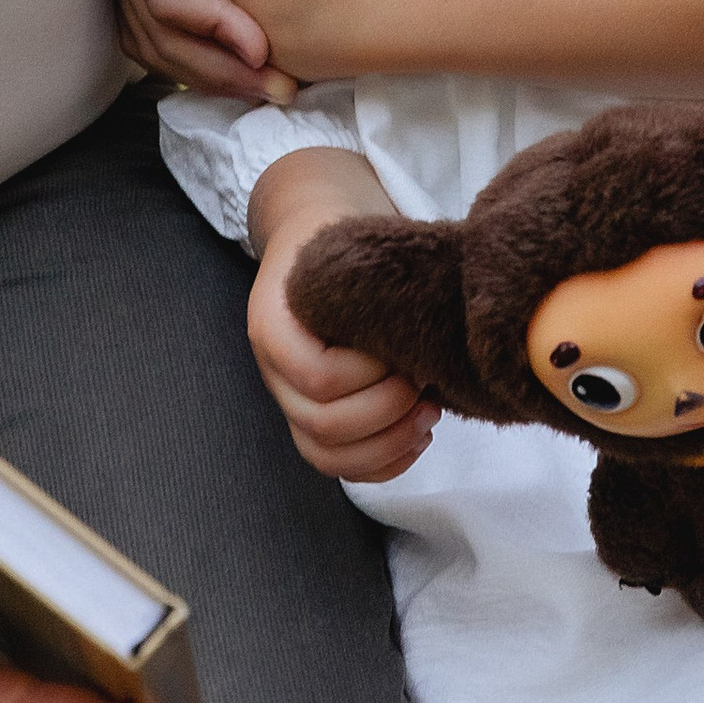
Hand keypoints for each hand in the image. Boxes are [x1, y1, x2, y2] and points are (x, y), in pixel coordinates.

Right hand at [107, 0, 293, 100]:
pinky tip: (230, 65)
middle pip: (158, 33)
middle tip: (278, 88)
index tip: (264, 48)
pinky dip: (188, 57)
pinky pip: (150, 29)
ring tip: (263, 87)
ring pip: (150, 39)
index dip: (214, 32)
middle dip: (217, 68)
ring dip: (205, 72)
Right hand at [245, 152, 436, 484]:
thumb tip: (427, 332)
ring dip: (389, 442)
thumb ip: (373, 290)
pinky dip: (384, 463)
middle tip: (425, 383)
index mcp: (274, 324)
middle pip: (322, 424)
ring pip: (327, 455)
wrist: (314, 237)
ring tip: (429, 413)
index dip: (371, 374)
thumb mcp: (348, 246)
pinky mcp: (314, 421)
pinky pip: (340, 465)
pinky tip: (418, 437)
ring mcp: (291, 401)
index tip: (408, 346)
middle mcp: (274, 371)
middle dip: (388, 410)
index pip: (319, 377)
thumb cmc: (340, 242)